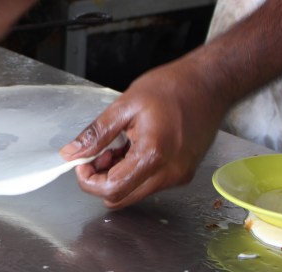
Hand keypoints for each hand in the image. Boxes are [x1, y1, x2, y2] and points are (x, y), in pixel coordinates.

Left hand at [59, 60, 228, 207]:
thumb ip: (96, 134)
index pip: (112, 189)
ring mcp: (179, 176)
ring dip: (117, 176)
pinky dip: (133, 172)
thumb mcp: (125, 105)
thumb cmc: (172, 88)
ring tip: (119, 145)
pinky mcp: (183, 174)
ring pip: (134, 193)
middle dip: (101, 180)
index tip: (82, 162)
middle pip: (122, 198)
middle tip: (99, 153)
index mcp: (154, 155)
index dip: (89, 180)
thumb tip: (71, 152)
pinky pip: (149, 184)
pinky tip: (134, 147)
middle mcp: (170, 173)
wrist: (209, 84)